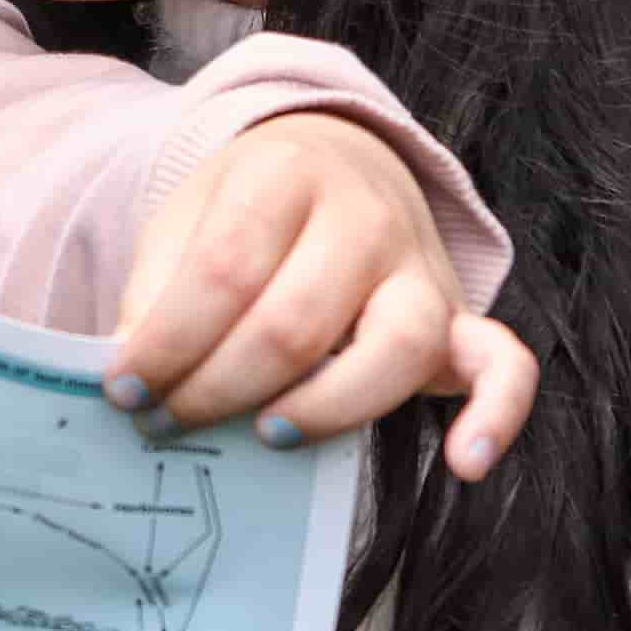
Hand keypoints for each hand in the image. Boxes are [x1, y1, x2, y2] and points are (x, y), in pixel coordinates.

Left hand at [109, 111, 536, 478]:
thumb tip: (134, 374)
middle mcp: (367, 216)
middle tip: (171, 422)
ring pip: (397, 346)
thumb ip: (159, 291)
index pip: (223, 271)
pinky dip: (496, 417)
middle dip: (219, 388)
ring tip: (267, 436)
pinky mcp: (460, 319)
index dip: (166, 343)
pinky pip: (505, 364)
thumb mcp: (186, 219)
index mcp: (286, 175)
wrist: (338, 163)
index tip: (125, 391)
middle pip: (295, 321)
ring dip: (323, 408)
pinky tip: (464, 466)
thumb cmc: (246, 213)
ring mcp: (422, 269)